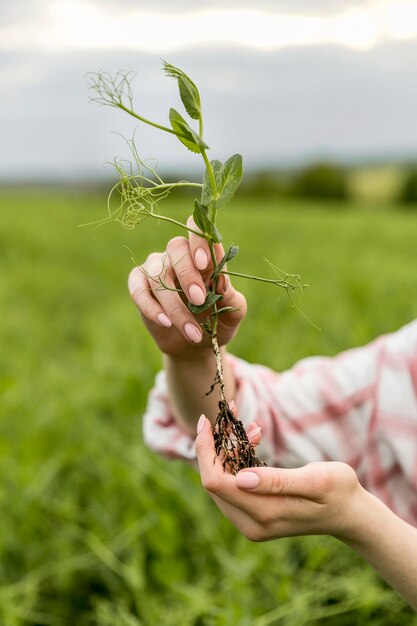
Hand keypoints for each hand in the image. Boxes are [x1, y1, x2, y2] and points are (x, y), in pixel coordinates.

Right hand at [127, 216, 246, 355]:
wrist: (196, 345)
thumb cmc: (217, 321)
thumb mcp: (232, 312)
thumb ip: (230, 295)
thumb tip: (221, 280)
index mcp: (203, 255)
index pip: (197, 229)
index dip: (199, 241)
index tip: (204, 263)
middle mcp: (177, 256)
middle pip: (176, 247)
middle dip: (187, 274)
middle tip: (199, 301)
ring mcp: (155, 269)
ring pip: (158, 276)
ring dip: (175, 306)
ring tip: (192, 332)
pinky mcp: (139, 286)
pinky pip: (138, 290)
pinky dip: (151, 308)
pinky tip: (166, 323)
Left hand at [195, 415, 365, 542]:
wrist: (351, 514)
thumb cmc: (339, 491)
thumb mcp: (315, 480)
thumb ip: (278, 481)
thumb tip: (240, 478)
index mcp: (262, 514)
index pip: (214, 482)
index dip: (205, 450)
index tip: (206, 420)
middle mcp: (250, 523)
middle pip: (213, 480)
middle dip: (217, 445)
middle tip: (234, 414)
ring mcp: (250, 522)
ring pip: (222, 481)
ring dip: (229, 450)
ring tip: (254, 427)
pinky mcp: (254, 515)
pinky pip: (233, 484)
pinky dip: (238, 459)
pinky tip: (255, 439)